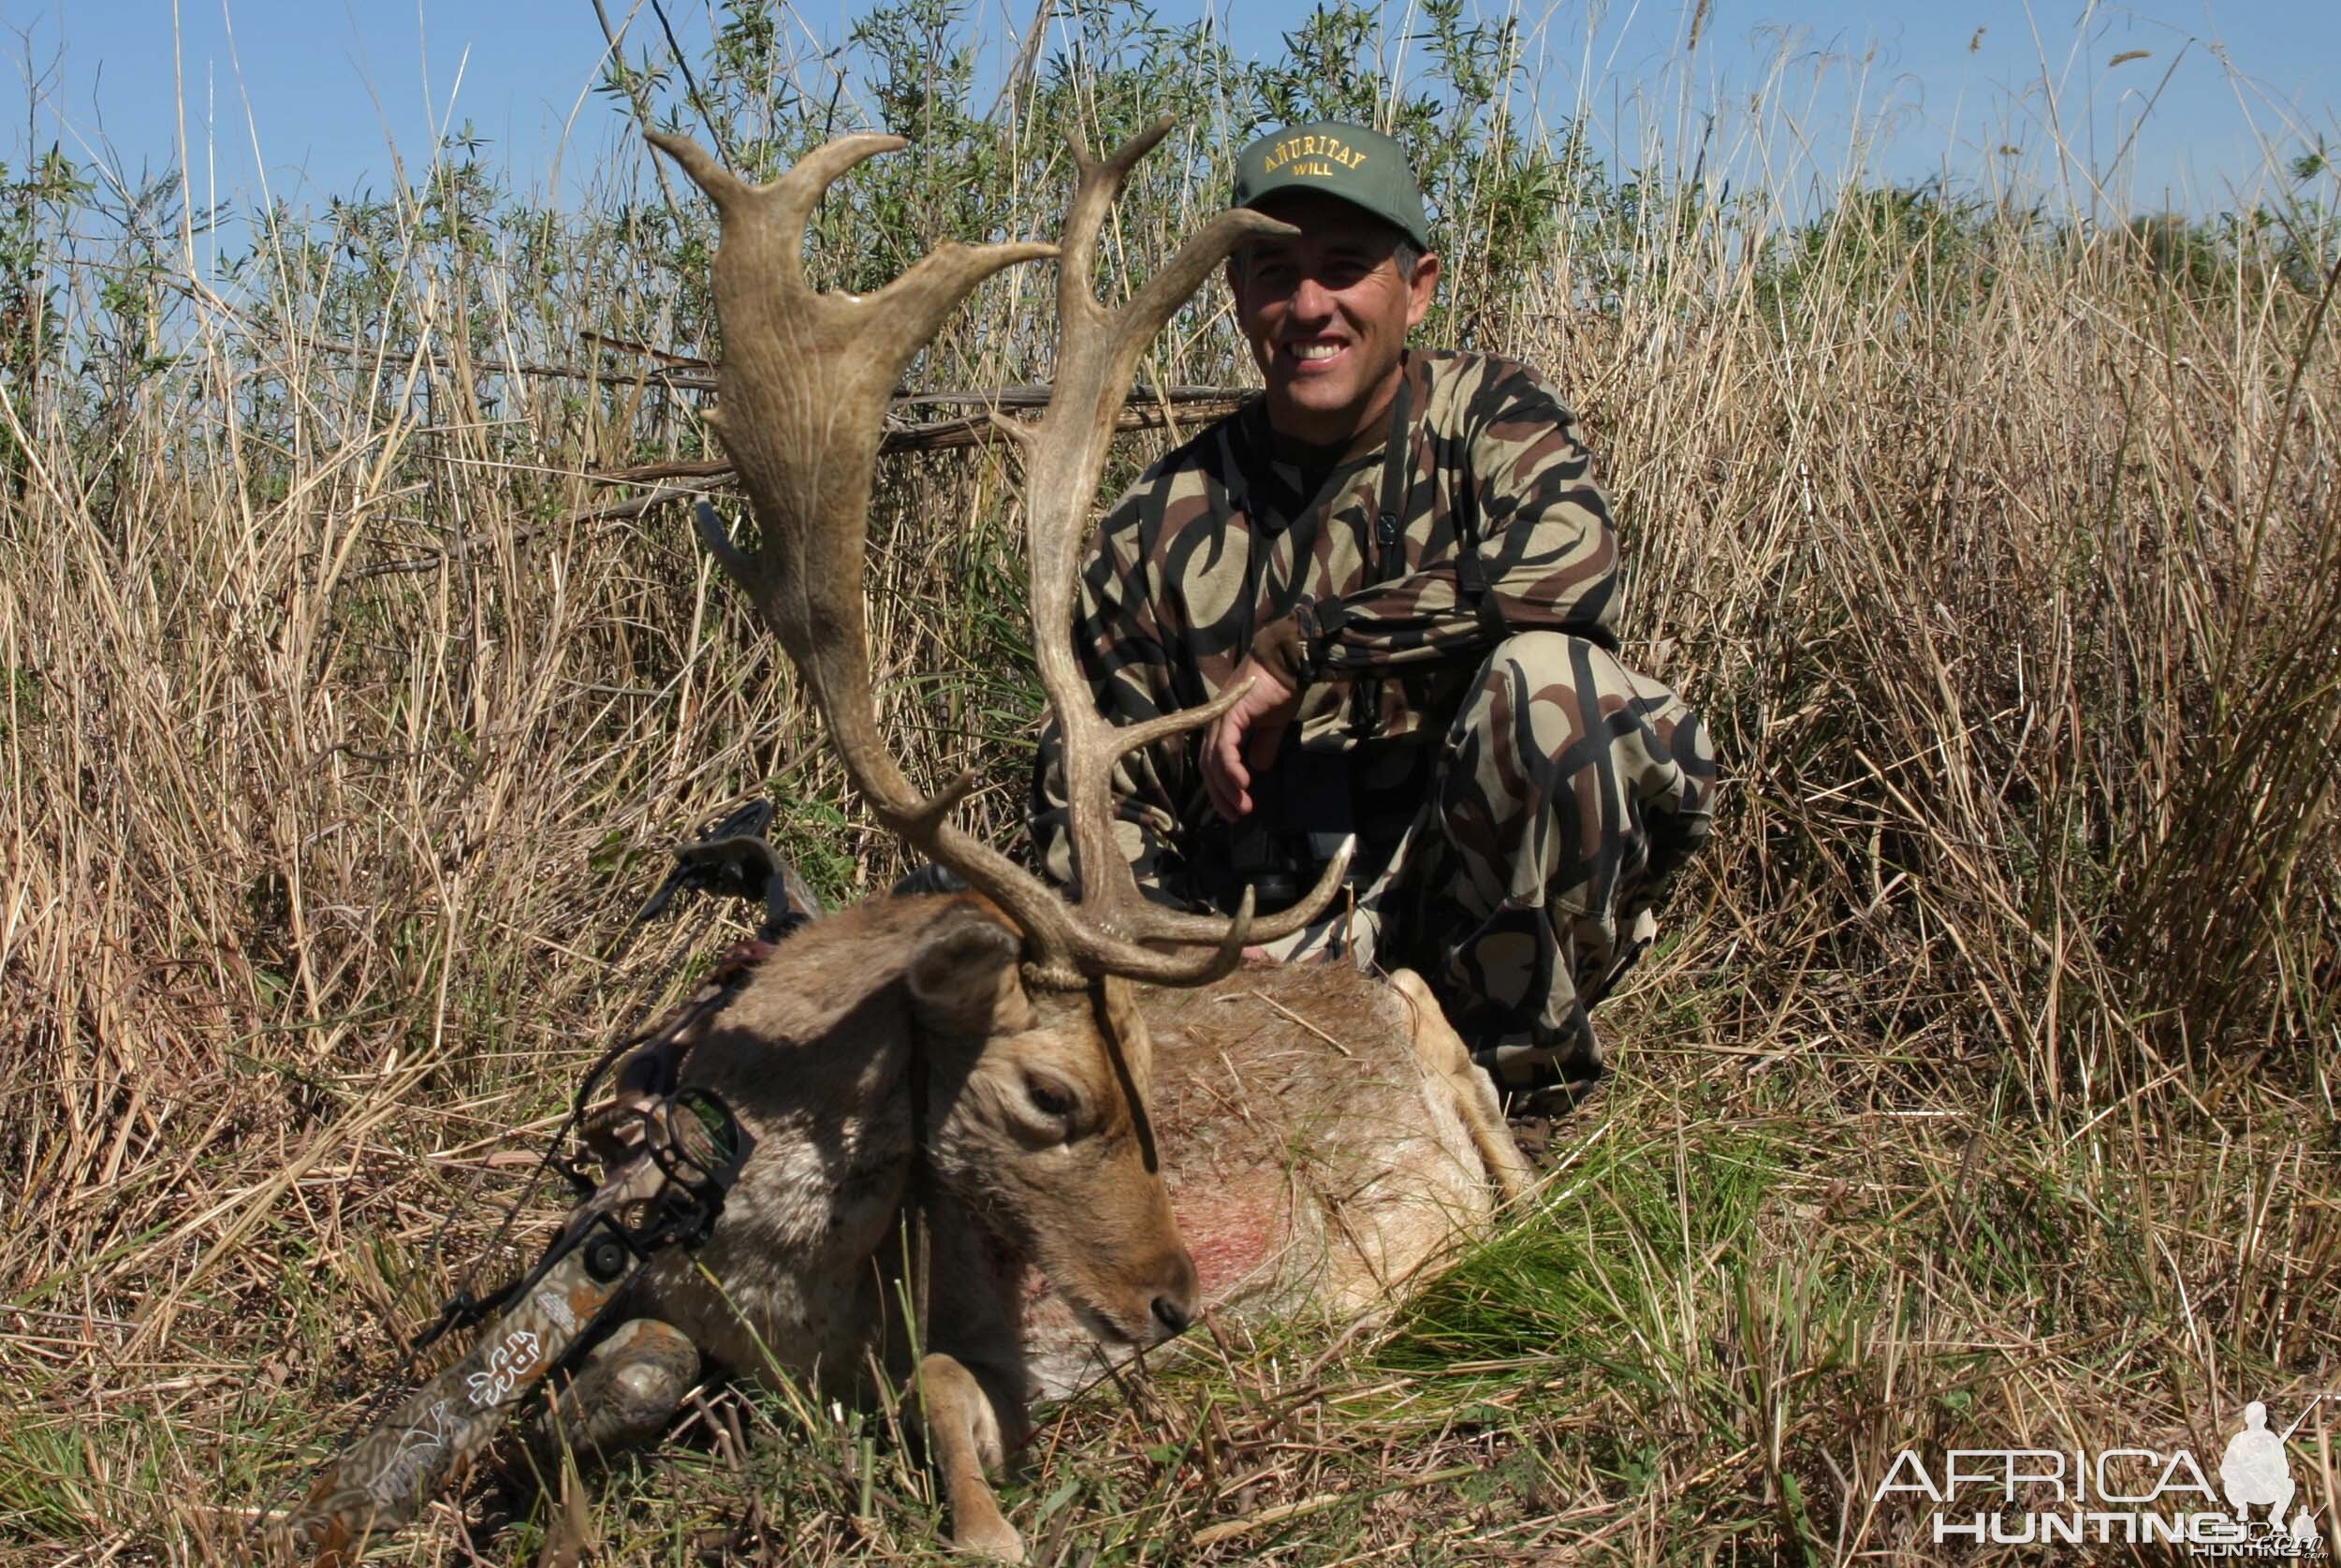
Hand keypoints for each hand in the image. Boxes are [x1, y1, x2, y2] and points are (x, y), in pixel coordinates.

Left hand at [1202, 656, 1298, 820]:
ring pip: (1214, 762)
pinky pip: (1225, 749)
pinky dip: (1231, 769)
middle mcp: (1215, 723)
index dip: (1222, 788)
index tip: (1236, 809)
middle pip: (1209, 767)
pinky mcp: (1229, 716)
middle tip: (1236, 816)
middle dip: (1221, 795)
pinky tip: (1243, 784)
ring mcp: (1219, 719)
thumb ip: (1263, 746)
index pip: (1214, 763)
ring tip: (1242, 808)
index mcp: (1223, 726)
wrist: (1287, 664)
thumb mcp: (1272, 727)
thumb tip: (1258, 768)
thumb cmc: (1280, 690)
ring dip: (1227, 788)